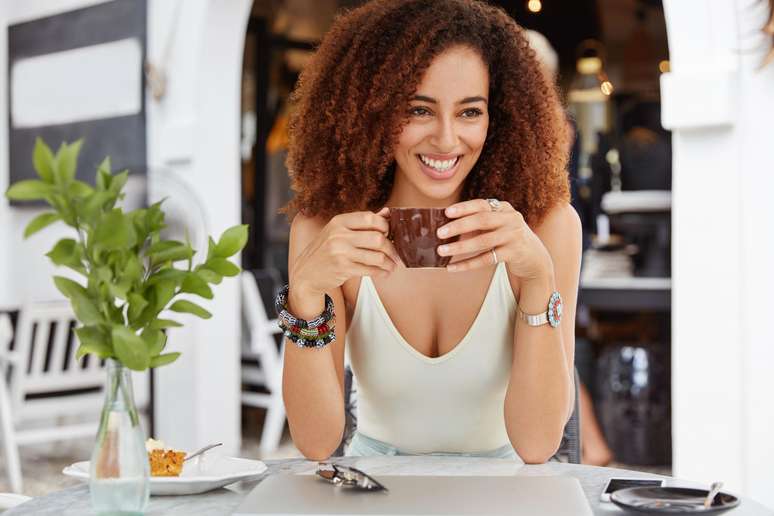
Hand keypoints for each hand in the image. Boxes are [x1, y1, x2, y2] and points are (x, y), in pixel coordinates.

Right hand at [290, 208, 400, 296]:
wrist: (305, 272)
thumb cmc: (326, 250)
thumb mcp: (339, 231)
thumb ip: (363, 223)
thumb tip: (388, 212)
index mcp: (339, 221)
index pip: (370, 218)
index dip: (385, 226)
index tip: (390, 234)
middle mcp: (339, 234)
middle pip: (378, 238)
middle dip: (392, 248)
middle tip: (396, 254)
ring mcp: (340, 252)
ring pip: (377, 256)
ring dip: (389, 263)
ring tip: (392, 266)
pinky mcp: (343, 268)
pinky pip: (370, 270)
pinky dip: (381, 273)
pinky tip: (384, 273)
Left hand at [436, 199, 552, 280]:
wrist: (534, 257)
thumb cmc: (507, 239)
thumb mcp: (496, 226)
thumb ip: (477, 224)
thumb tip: (447, 227)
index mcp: (504, 208)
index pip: (481, 205)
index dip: (464, 208)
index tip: (447, 212)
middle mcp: (511, 219)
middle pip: (482, 220)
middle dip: (459, 226)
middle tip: (440, 232)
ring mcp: (514, 236)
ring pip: (483, 241)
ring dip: (460, 247)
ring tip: (442, 251)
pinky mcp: (514, 253)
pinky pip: (486, 259)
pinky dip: (467, 264)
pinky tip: (452, 267)